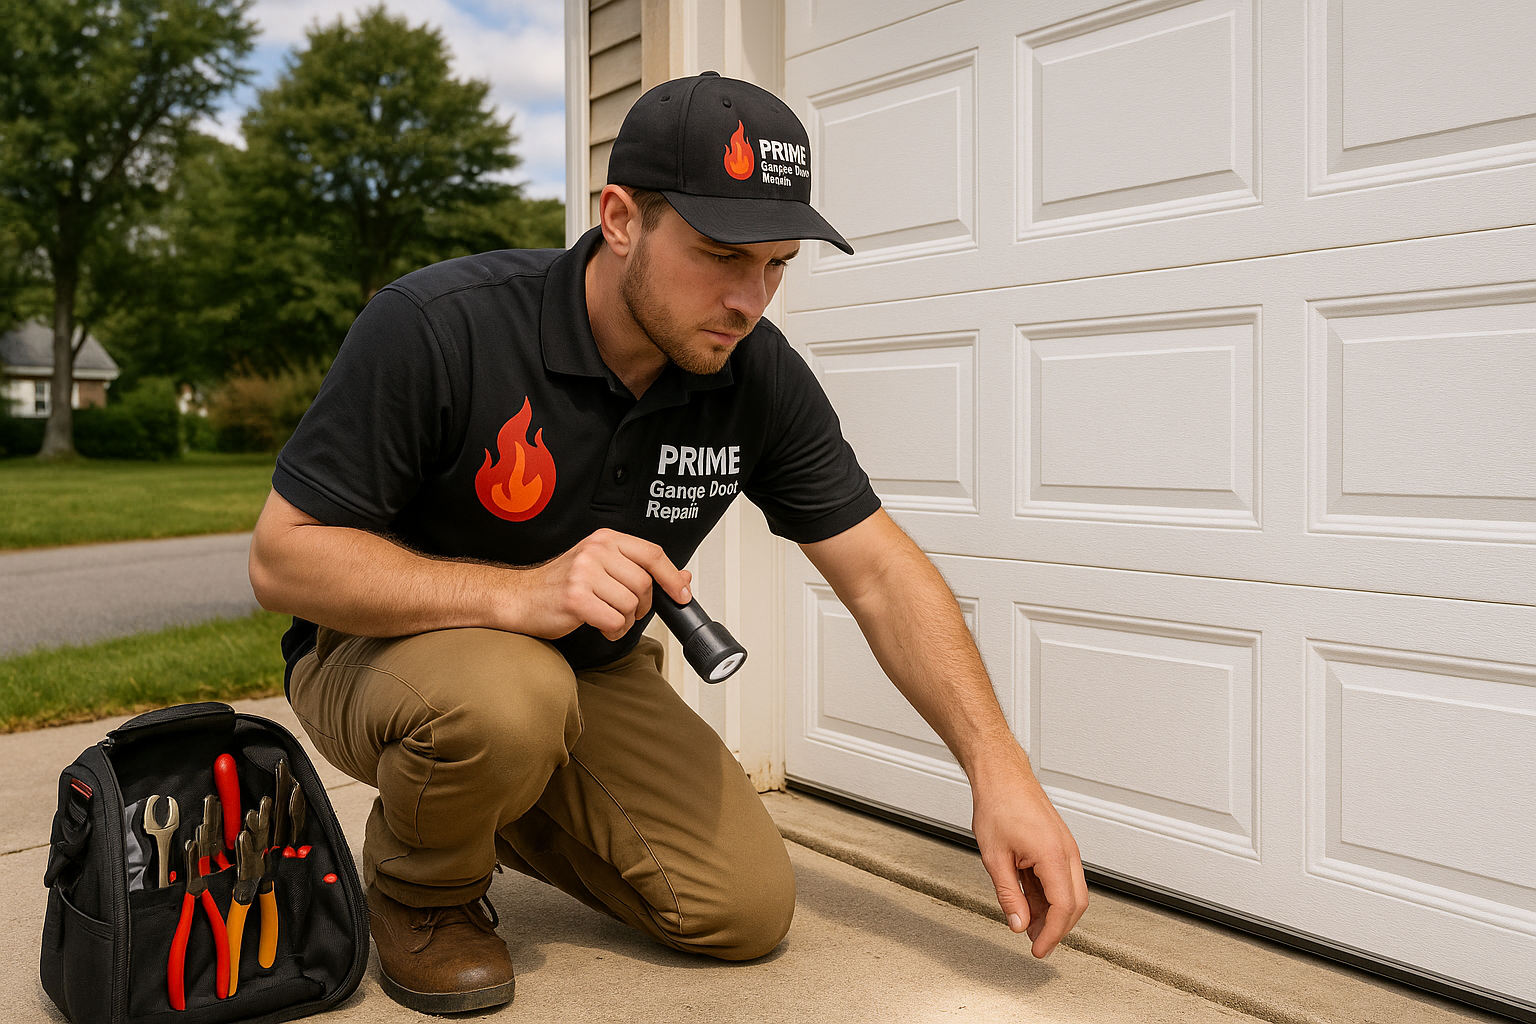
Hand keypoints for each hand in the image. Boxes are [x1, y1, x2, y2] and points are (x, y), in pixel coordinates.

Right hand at [508, 529, 690, 640]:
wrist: (520, 597)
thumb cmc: (561, 584)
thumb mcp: (603, 568)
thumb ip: (641, 570)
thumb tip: (683, 578)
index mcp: (605, 539)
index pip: (653, 553)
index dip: (672, 577)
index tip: (682, 594)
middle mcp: (595, 551)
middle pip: (644, 584)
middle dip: (640, 606)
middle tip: (625, 611)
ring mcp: (584, 573)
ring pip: (630, 605)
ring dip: (625, 621)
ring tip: (607, 618)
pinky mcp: (575, 598)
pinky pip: (614, 621)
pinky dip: (613, 631)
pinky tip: (600, 626)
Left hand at [971, 747, 1088, 957]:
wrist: (1002, 776)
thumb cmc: (998, 806)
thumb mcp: (995, 858)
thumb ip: (1009, 895)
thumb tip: (1018, 924)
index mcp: (1053, 855)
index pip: (1064, 908)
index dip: (1052, 934)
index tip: (1038, 950)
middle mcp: (1067, 852)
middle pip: (1075, 904)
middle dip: (1057, 928)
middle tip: (1034, 943)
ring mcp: (1066, 848)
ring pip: (1071, 892)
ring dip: (1053, 912)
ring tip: (1027, 923)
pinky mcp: (1060, 845)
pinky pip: (1063, 878)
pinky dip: (1050, 895)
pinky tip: (1030, 902)